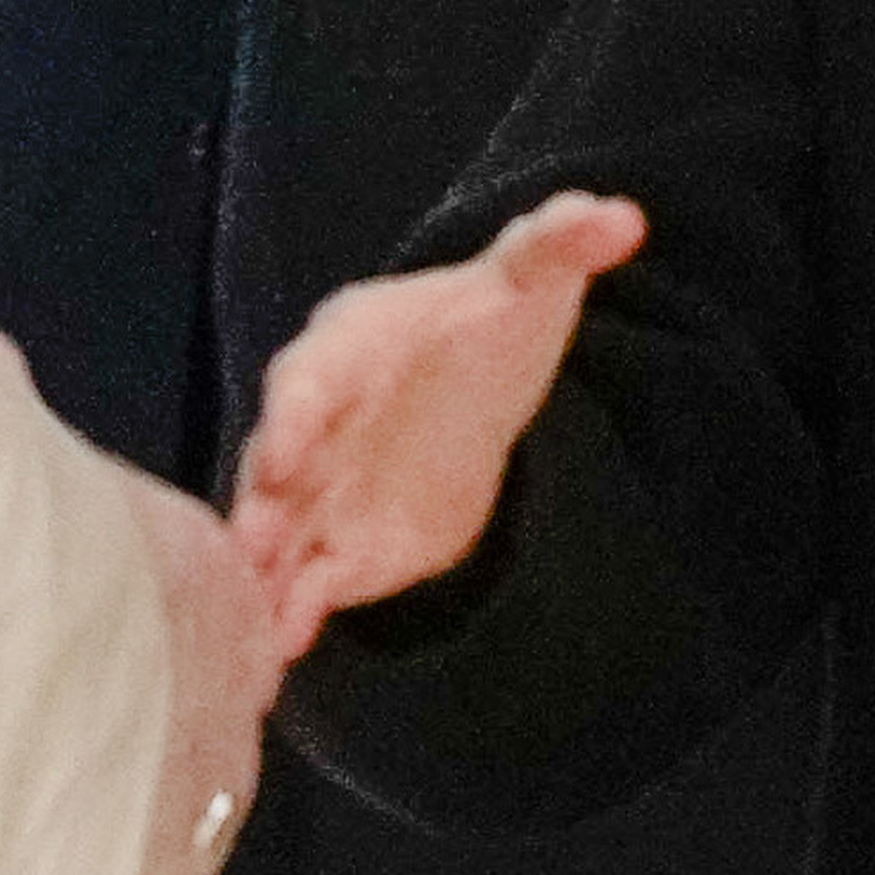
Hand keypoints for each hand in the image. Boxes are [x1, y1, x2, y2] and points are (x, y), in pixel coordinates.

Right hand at [225, 190, 646, 664]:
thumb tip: (623, 218)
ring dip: (266, 573)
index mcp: (346, 347)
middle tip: (251, 547)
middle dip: (262, 505)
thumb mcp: (531, 274)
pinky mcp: (346, 543)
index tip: (288, 457)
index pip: (307, 379)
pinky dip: (295, 614)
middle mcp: (319, 423)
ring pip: (282, 531)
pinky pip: (311, 581)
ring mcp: (326, 489)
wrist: (483, 375)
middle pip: (274, 465)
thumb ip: (562, 243)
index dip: (295, 417)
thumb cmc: (491, 316)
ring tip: (256, 622)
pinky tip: (283, 656)